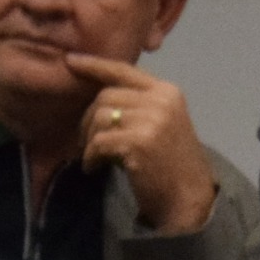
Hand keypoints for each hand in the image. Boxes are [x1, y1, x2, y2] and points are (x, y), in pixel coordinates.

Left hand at [64, 55, 216, 233]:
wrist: (188, 197)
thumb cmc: (171, 163)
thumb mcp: (161, 123)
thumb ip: (138, 104)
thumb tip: (98, 95)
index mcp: (167, 91)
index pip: (124, 70)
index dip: (94, 65)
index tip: (70, 61)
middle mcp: (161, 100)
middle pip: (106, 95)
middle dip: (89, 119)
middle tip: (87, 142)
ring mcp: (151, 120)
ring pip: (100, 117)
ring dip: (89, 139)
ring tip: (94, 157)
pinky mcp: (138, 142)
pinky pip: (98, 142)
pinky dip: (90, 156)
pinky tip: (94, 168)